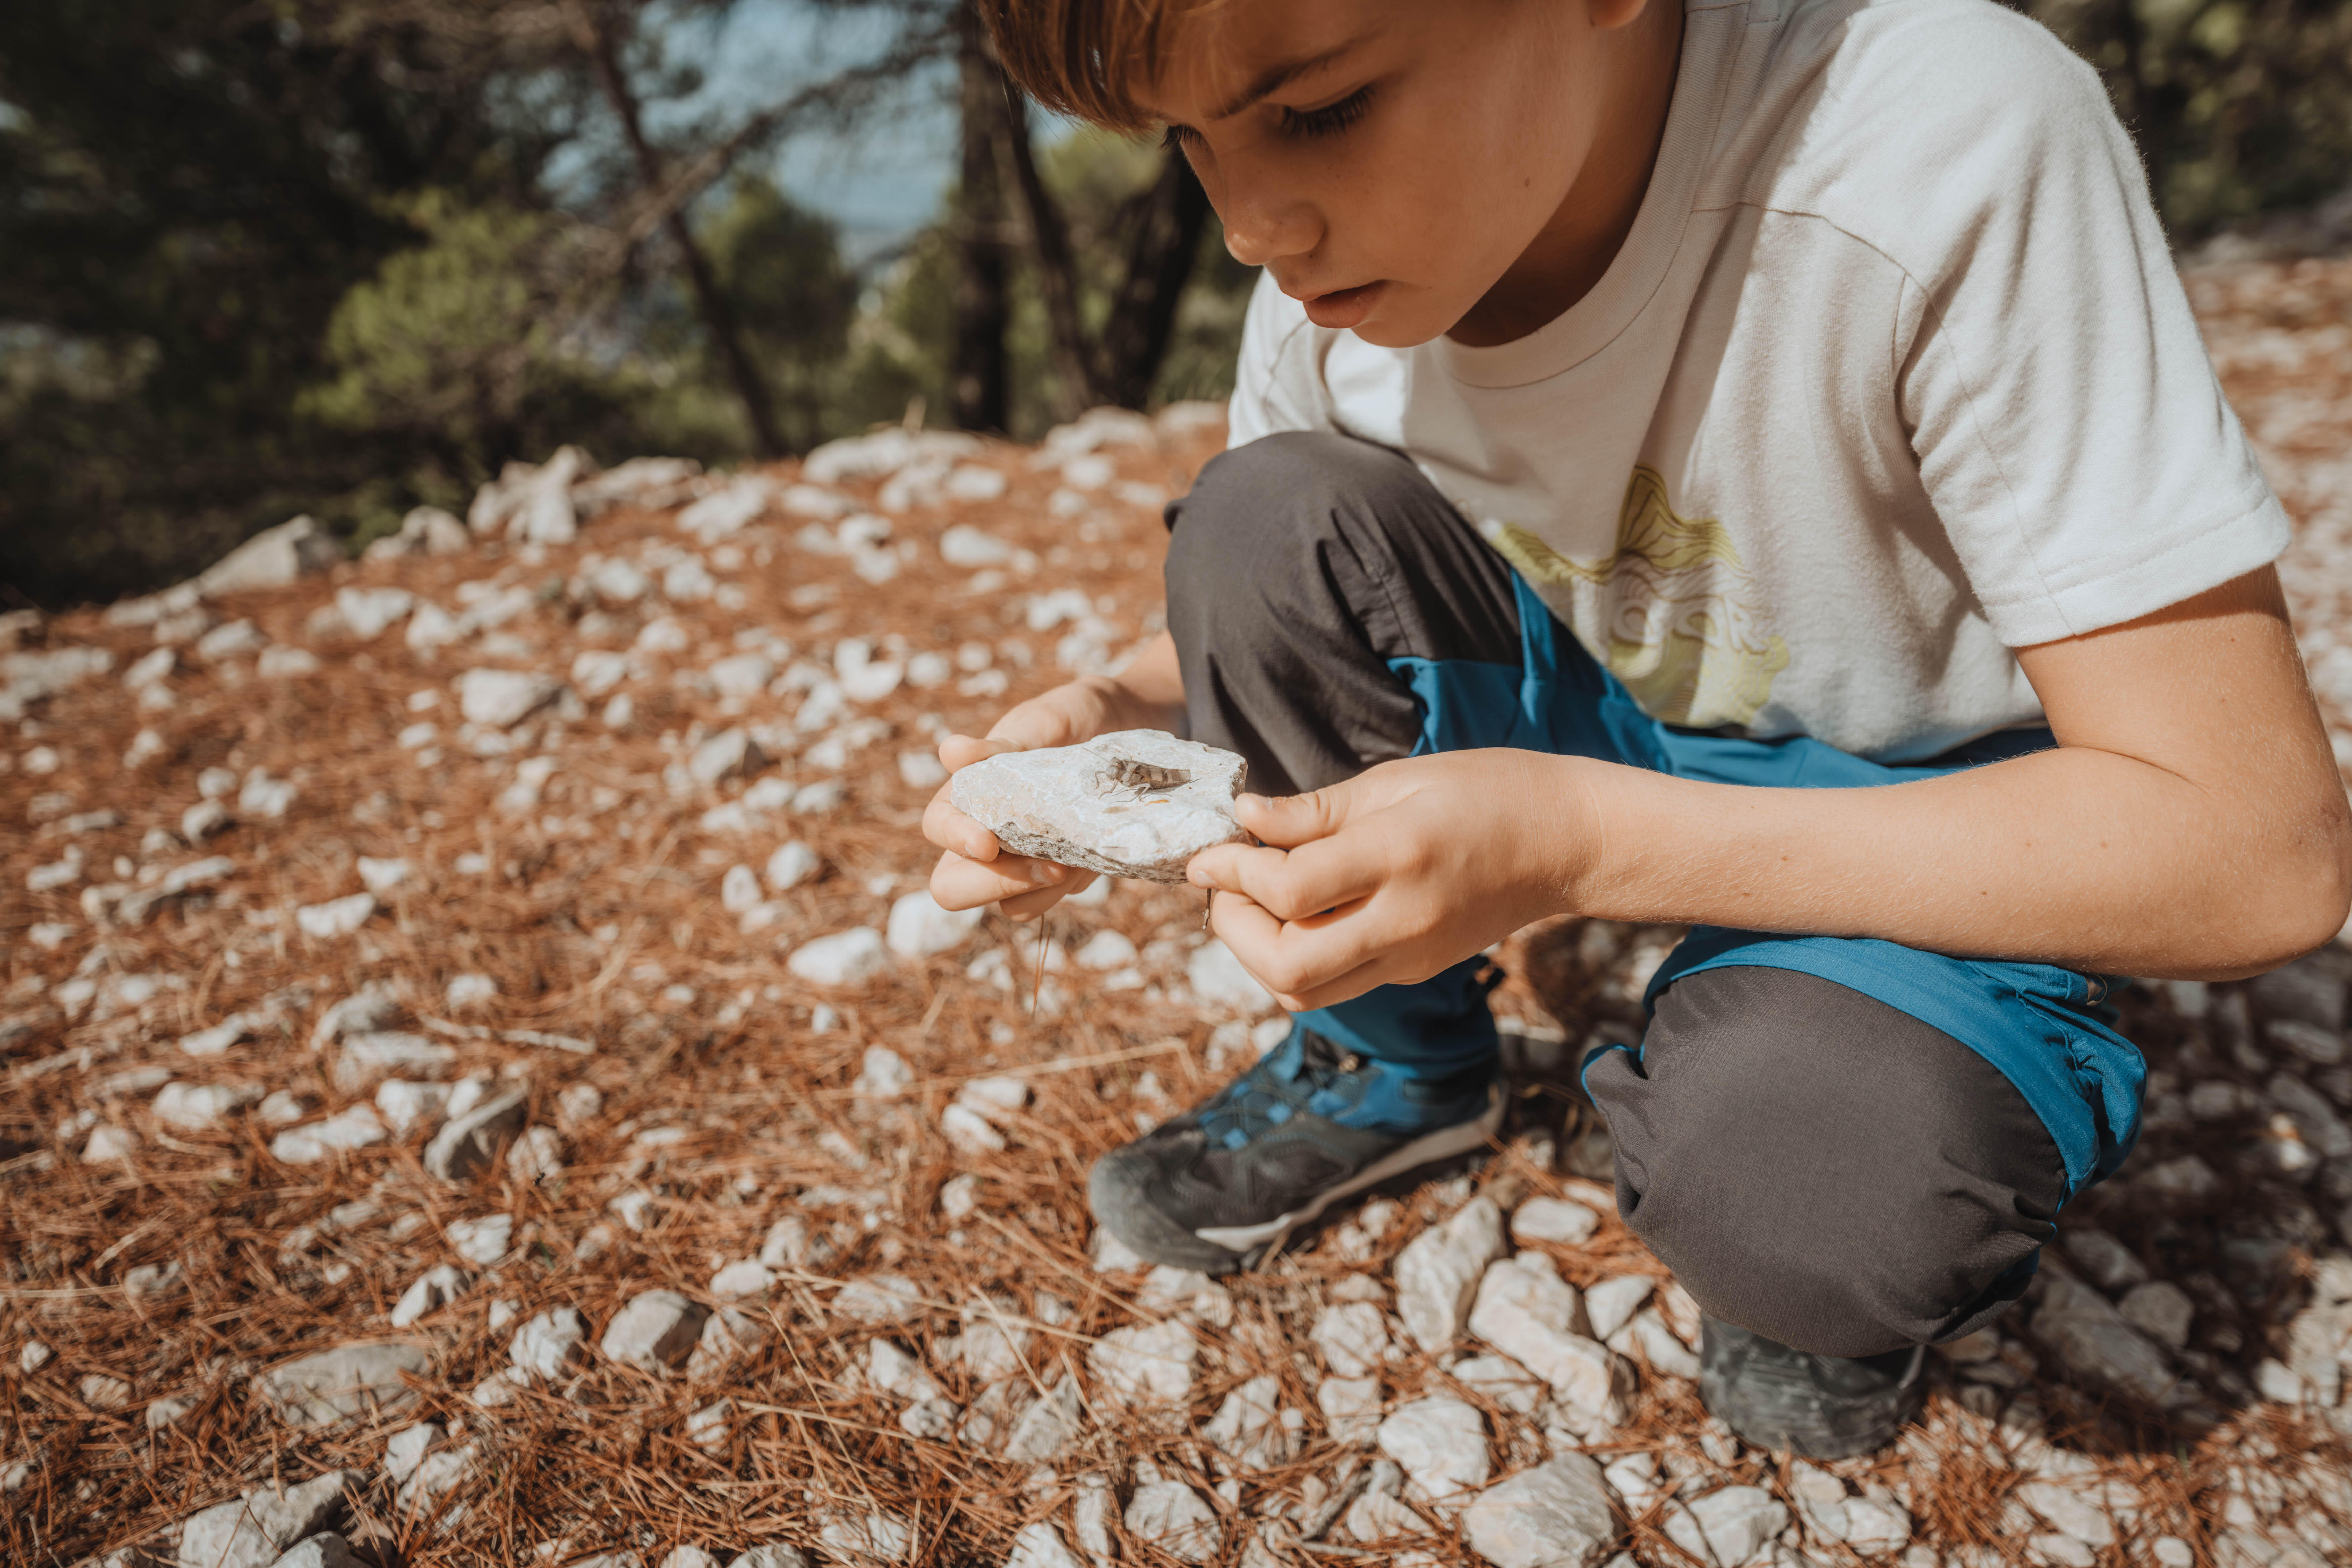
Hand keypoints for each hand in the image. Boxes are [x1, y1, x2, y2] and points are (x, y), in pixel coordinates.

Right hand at [924, 673, 1180, 919]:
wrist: (1123, 728)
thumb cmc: (1071, 720)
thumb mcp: (1039, 724)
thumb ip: (997, 746)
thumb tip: (949, 751)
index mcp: (968, 793)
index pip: (937, 825)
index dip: (955, 839)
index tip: (988, 842)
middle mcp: (985, 834)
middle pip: (954, 886)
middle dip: (995, 884)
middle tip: (1050, 865)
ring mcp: (1019, 861)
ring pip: (1009, 904)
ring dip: (1043, 889)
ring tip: (1079, 857)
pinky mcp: (1055, 875)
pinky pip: (1048, 901)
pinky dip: (1068, 888)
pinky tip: (1093, 857)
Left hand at [1186, 749, 1595, 1009]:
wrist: (1568, 843)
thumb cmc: (1487, 791)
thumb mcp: (1398, 779)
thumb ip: (1316, 811)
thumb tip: (1245, 817)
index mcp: (1398, 856)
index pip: (1288, 889)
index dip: (1231, 872)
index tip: (1207, 850)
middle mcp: (1402, 919)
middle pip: (1286, 965)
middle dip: (1232, 928)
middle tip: (1221, 883)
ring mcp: (1410, 956)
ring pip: (1304, 992)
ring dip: (1257, 956)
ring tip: (1248, 902)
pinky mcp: (1414, 970)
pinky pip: (1336, 984)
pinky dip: (1295, 957)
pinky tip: (1293, 913)